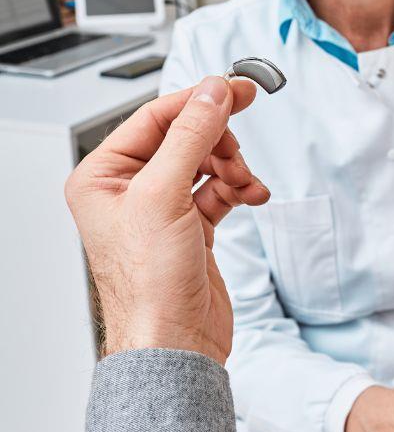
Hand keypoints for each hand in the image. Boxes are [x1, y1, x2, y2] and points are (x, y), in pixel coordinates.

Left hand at [65, 76, 269, 364]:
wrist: (175, 342)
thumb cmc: (149, 287)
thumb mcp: (164, 196)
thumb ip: (191, 137)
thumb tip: (212, 93)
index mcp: (103, 176)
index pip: (155, 118)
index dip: (198, 101)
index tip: (235, 89)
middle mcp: (129, 189)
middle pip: (185, 138)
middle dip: (219, 143)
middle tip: (239, 149)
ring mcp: (161, 209)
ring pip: (207, 162)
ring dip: (234, 168)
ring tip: (246, 184)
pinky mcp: (190, 228)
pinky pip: (220, 190)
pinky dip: (240, 189)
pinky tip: (252, 196)